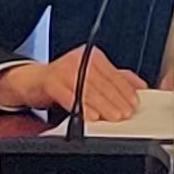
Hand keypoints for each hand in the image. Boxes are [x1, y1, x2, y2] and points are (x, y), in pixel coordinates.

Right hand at [0, 47, 145, 120]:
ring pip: (88, 89)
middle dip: (116, 99)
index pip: (113, 74)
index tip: (134, 103)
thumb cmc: (65, 81)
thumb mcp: (92, 77)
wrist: (33, 81)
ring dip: (102, 105)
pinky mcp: (51, 80)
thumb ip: (116, 79)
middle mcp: (79, 58)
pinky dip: (81, 107)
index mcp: (92, 56)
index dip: (125, 89)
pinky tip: (90, 116)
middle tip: (125, 113)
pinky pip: (68, 95)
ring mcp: (64, 68)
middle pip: (102, 81)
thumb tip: (139, 86)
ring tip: (112, 116)